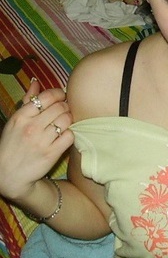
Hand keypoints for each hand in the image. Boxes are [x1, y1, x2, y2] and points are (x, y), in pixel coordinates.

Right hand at [0, 79, 73, 200]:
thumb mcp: (15, 121)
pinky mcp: (51, 154)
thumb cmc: (12, 144)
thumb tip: (36, 83)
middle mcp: (31, 127)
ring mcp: (42, 141)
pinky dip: (70, 134)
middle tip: (63, 111)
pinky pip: (70, 136)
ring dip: (68, 119)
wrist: (8, 175)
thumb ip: (28, 101)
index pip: (47, 97)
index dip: (58, 94)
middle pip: (60, 107)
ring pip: (66, 120)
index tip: (61, 97)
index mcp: (21, 116)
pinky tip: (64, 135)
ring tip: (64, 123)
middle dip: (65, 107)